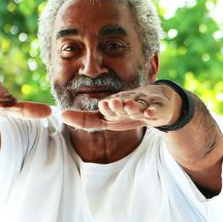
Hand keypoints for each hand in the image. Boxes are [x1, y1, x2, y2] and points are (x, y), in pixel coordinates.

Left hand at [61, 83, 180, 130]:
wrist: (160, 103)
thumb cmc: (129, 111)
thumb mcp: (108, 119)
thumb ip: (86, 120)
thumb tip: (62, 115)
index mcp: (116, 104)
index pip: (109, 107)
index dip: (107, 107)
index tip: (104, 107)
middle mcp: (129, 101)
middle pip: (123, 103)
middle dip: (118, 104)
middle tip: (113, 104)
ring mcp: (145, 104)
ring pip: (139, 104)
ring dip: (134, 106)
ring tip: (130, 107)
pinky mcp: (159, 107)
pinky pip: (156, 109)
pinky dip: (154, 111)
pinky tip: (150, 114)